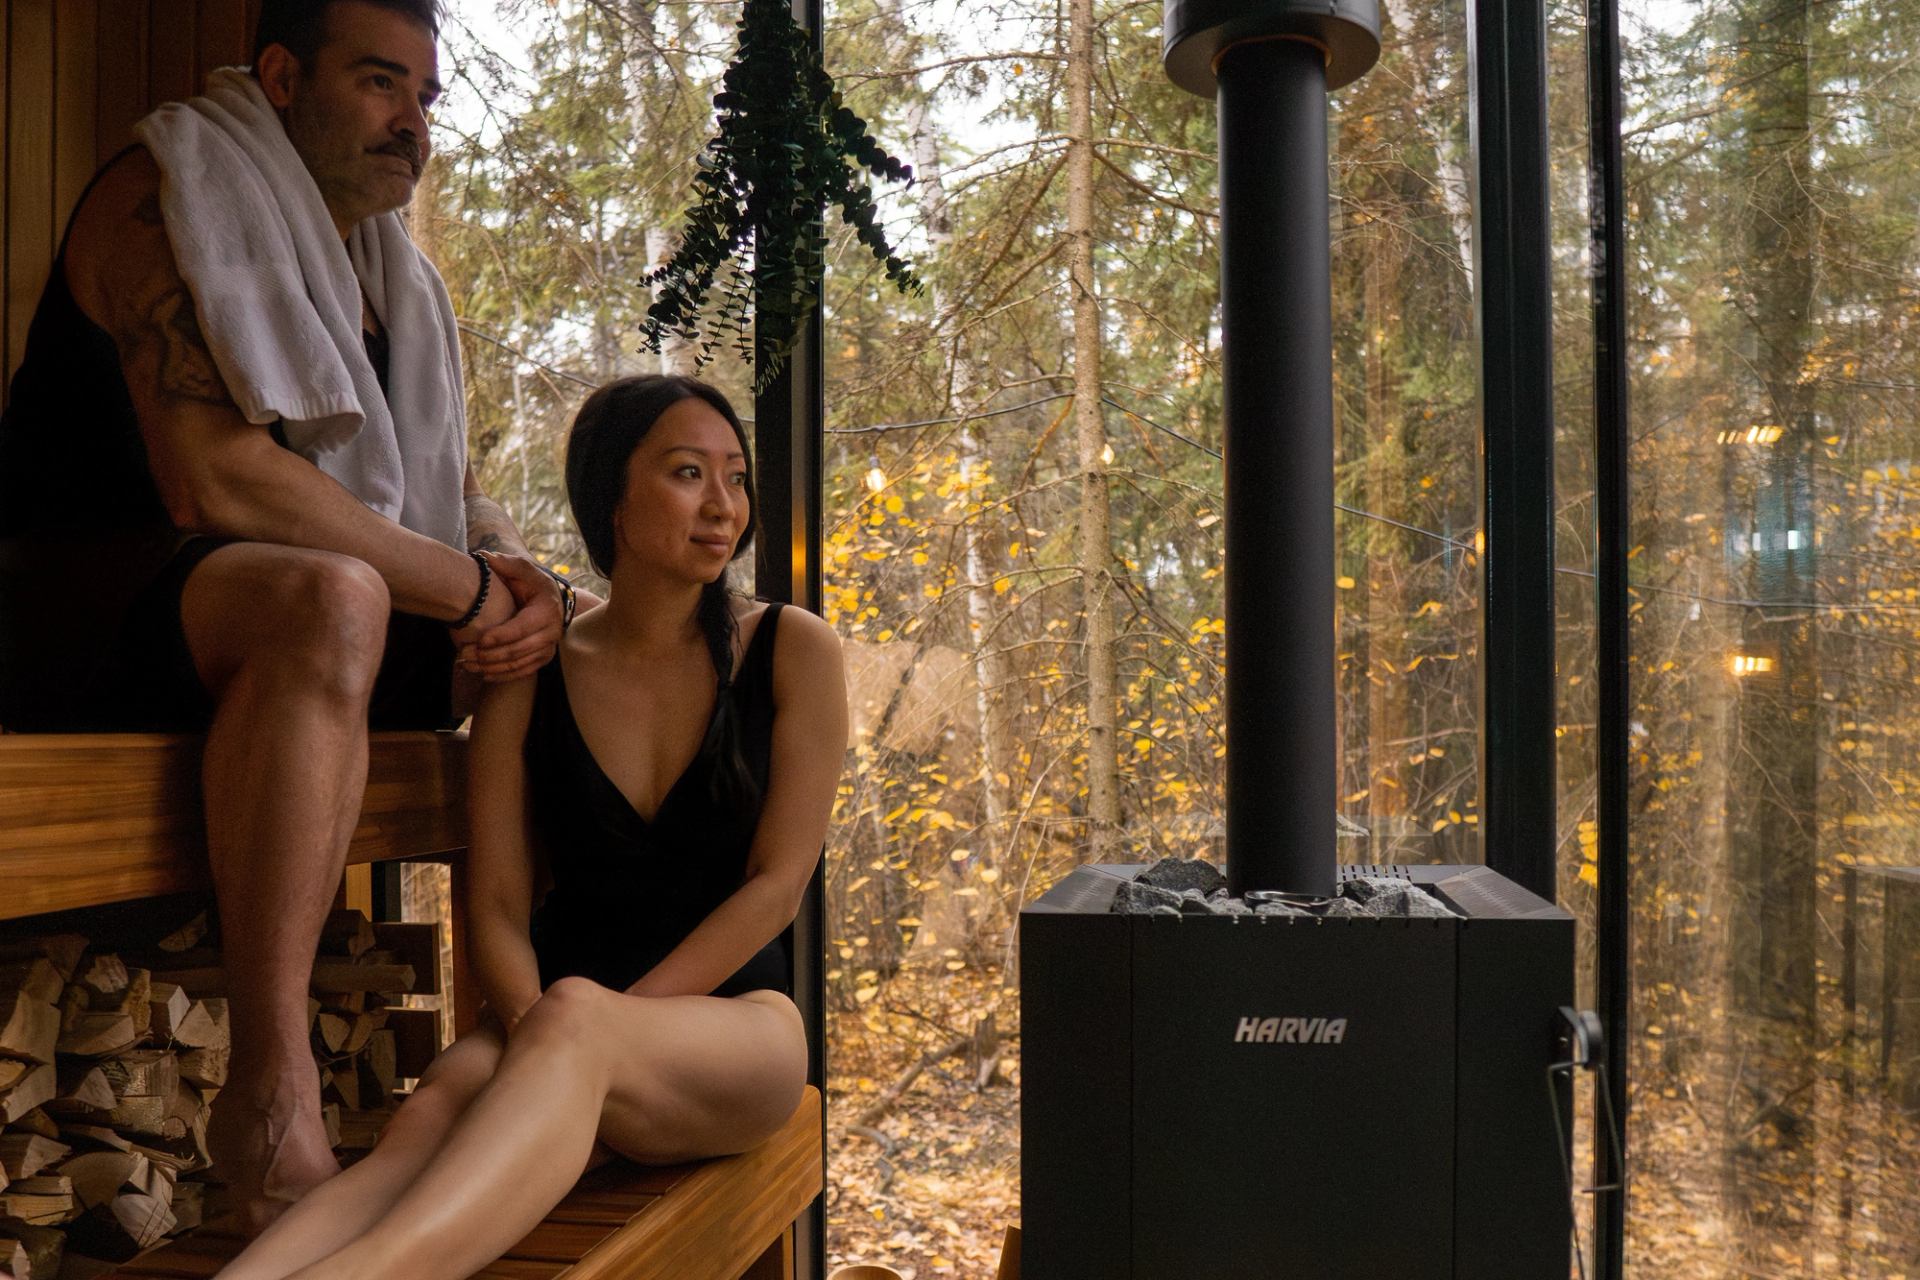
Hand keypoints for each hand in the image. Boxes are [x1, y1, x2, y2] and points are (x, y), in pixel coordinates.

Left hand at [457, 552, 564, 680]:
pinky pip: (524, 672)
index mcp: (546, 610)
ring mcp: (549, 648)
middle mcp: (551, 632)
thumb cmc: (532, 584)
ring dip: (493, 667)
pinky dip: (504, 676)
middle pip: (519, 650)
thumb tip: (484, 556)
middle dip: (491, 655)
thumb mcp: (523, 571)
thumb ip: (505, 564)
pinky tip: (484, 674)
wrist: (552, 601)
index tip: (481, 640)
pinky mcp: (543, 658)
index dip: (502, 636)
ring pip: (519, 664)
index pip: (523, 627)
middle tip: (467, 655)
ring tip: (468, 665)